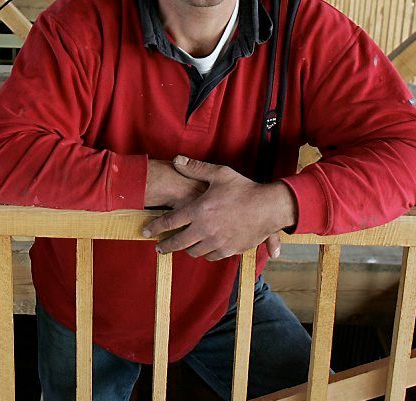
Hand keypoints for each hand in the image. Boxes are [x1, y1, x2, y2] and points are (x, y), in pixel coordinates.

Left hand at [142, 156, 296, 261]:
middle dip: (165, 246)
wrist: (269, 208)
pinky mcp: (229, 250)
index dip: (155, 228)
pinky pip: (211, 256)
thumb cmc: (244, 189)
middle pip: (177, 242)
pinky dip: (204, 254)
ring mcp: (217, 242)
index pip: (169, 222)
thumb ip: (196, 169)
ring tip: (182, 246)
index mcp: (199, 210)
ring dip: (185, 249)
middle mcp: (204, 229)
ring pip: (194, 252)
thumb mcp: (220, 174)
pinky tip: (203, 249)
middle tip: (159, 248)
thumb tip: (177, 160)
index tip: (146, 232)